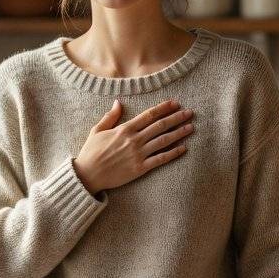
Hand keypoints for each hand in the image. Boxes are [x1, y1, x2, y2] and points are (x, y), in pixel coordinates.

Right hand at [72, 98, 194, 194]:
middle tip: (189, 113)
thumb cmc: (90, 152)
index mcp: (124, 129)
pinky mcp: (140, 168)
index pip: (149, 115)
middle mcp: (134, 140)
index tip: (175, 103)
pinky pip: (160, 159)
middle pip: (160, 126)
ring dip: (179, 133)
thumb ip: (110, 116)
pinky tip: (183, 148)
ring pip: (164, 141)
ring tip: (190, 128)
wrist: (88, 175)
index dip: (164, 108)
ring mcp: (138, 154)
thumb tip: (118, 102)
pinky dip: (173, 153)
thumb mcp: (97, 130)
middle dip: (176, 118)